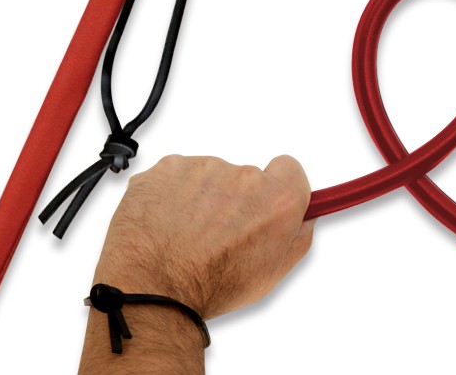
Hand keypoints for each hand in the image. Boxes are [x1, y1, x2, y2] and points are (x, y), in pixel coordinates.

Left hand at [93, 154, 314, 318]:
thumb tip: (303, 219)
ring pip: (209, 176)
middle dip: (234, 200)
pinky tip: (166, 222)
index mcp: (276, 200)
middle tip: (217, 233)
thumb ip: (296, 238)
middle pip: (245, 177)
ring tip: (186, 234)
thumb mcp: (270, 275)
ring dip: (202, 197)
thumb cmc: (209, 287)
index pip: (289, 168)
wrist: (151, 289)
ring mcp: (204, 167)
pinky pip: (178, 175)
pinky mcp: (170, 166)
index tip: (266, 201)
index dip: (278, 185)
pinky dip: (173, 194)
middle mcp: (244, 176)